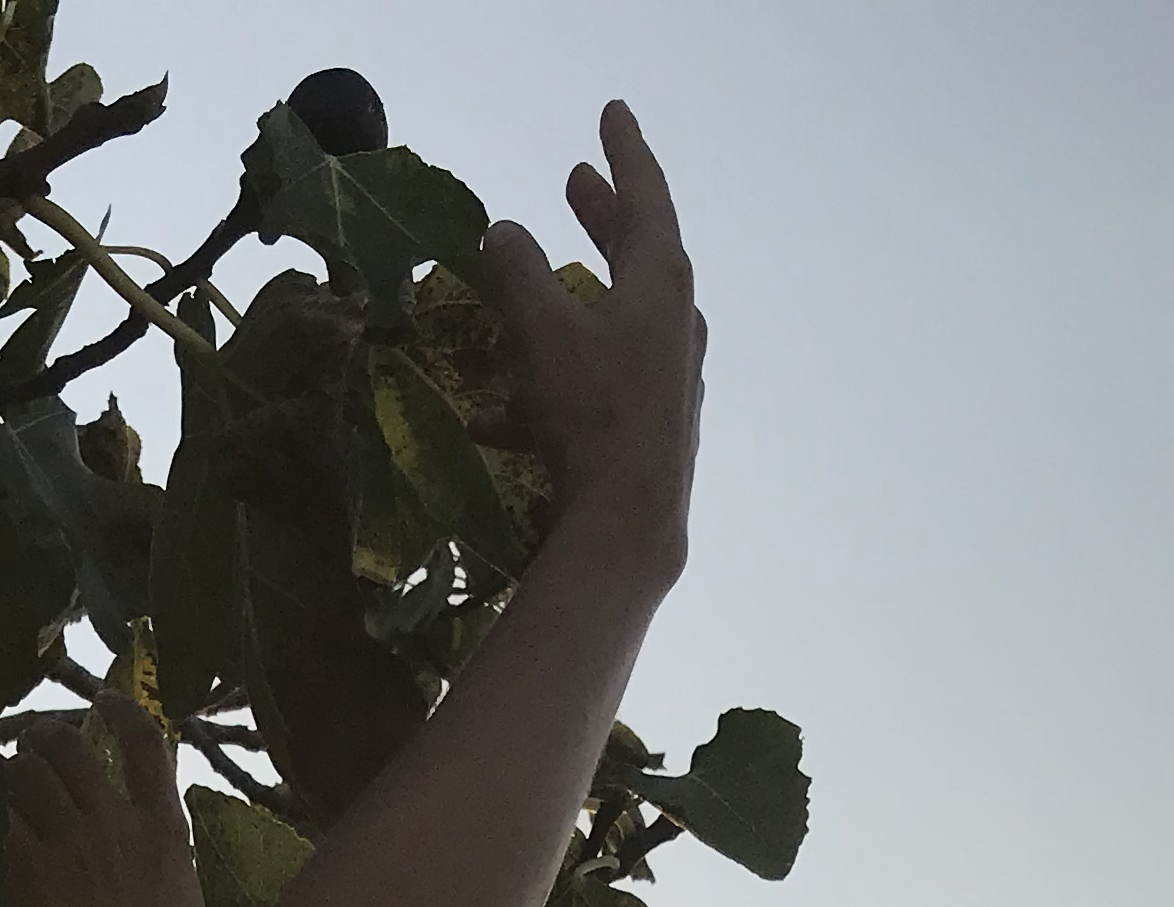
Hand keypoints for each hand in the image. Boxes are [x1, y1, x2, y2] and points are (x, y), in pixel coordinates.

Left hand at [4, 699, 222, 906]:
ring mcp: (71, 844)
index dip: (121, 712)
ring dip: (10, 774)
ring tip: (0, 782)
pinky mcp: (30, 874)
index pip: (146, 743)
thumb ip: (190, 894)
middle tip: (31, 745)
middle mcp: (116, 820)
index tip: (102, 702)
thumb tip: (195, 904)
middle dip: (45, 738)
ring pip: (26, 776)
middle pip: (71, 748)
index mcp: (165, 827)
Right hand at [475, 102, 703, 587]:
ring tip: (521, 308)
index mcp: (660, 283)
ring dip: (565, 312)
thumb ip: (520, 274)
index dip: (624, 153)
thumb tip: (503, 232)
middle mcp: (675, 323)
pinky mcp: (649, 429)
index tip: (611, 115)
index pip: (645, 197)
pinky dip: (553, 389)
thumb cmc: (594, 414)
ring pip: (610, 326)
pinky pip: (594, 390)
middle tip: (576, 186)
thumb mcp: (545, 333)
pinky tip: (498, 421)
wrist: (629, 524)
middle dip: (600, 220)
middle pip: (634, 255)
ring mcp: (667, 379)